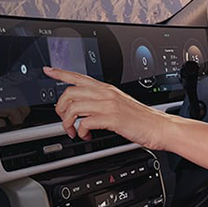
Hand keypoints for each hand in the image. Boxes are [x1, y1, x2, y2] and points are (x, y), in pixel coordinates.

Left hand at [45, 66, 170, 149]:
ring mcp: (109, 105)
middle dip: (60, 108)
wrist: (159, 127)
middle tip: (65, 120)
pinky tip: (86, 136)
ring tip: (74, 131)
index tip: (48, 70)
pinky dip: (81, 132)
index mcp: (107, 89)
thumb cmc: (141, 119)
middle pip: (70, 92)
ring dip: (68, 122)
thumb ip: (102, 102)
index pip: (79, 76)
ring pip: (74, 107)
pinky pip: (85, 122)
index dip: (61, 73)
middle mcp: (106, 94)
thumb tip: (83, 109)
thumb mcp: (120, 104)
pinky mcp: (112, 118)